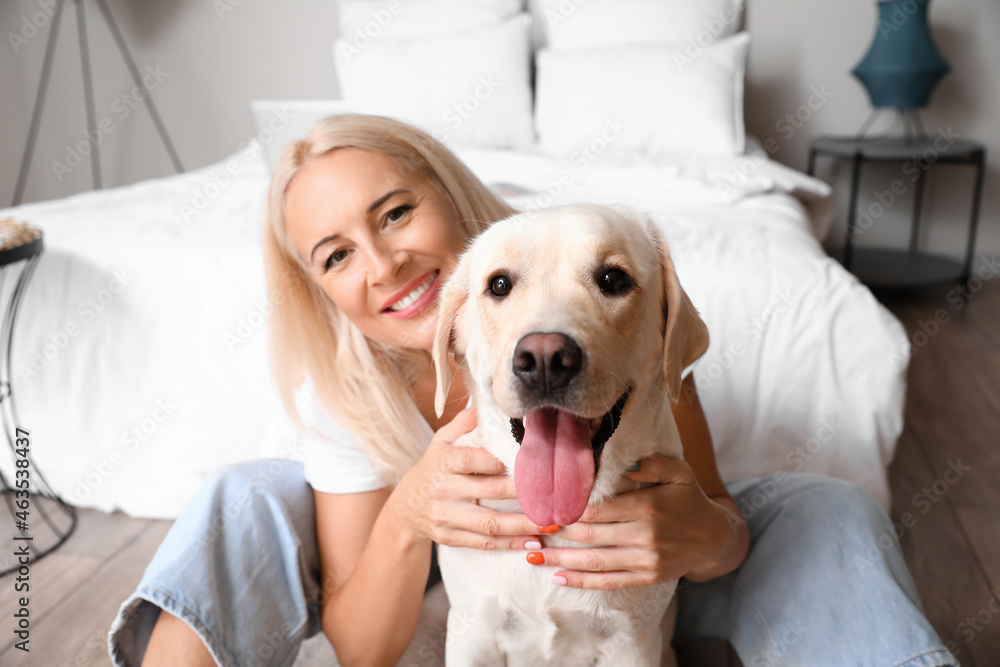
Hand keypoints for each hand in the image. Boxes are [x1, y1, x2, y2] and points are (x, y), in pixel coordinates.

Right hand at [391, 407, 543, 550]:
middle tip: (552, 494)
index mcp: (444, 462)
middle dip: (522, 494)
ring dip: (522, 525)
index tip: (528, 461)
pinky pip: (483, 543)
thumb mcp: (440, 442)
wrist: (404, 509)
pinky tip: (533, 542)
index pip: (472, 459)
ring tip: (550, 524)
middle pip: (488, 491)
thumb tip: (482, 405)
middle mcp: (444, 490)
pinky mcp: (450, 537)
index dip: (499, 461)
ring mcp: (446, 516)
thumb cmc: (431, 469)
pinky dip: (509, 544)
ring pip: (489, 524)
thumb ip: (461, 424)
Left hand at [527, 455, 734, 589]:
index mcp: (648, 507)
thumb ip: (653, 464)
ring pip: (595, 561)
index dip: (569, 510)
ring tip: (533, 555)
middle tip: (529, 529)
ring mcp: (645, 560)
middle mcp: (645, 536)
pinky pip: (609, 581)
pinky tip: (558, 578)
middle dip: (558, 534)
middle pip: (592, 535)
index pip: (600, 509)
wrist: (713, 537)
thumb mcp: (679, 471)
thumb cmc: (689, 497)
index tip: (544, 507)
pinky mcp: (646, 577)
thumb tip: (626, 464)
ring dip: (561, 560)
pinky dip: (582, 581)